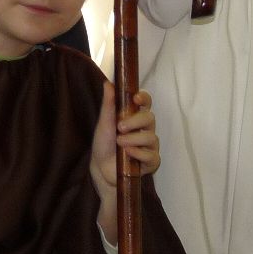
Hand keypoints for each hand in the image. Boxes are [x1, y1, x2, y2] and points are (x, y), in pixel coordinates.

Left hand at [91, 83, 157, 243]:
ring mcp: (150, 146)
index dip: (144, 98)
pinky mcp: (151, 162)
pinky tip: (127, 153)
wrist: (101, 170)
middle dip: (136, 121)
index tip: (136, 98)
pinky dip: (138, 152)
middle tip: (120, 126)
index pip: (145, 103)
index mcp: (135, 118)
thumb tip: (108, 83)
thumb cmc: (103, 146)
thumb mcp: (104, 124)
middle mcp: (145, 130)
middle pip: (150, 118)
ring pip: (152, 137)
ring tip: (120, 143)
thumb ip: (109, 105)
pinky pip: (151, 155)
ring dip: (134, 138)